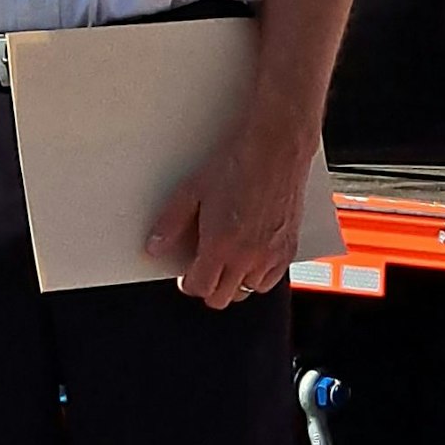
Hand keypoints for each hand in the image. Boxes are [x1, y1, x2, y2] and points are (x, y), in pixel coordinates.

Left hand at [147, 118, 311, 309]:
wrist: (275, 147)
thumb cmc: (238, 163)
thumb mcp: (192, 190)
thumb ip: (170, 223)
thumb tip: (155, 246)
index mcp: (220, 245)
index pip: (199, 287)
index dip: (188, 283)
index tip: (186, 274)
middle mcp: (247, 256)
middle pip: (222, 297)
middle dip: (209, 286)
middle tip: (204, 268)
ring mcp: (271, 254)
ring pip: (247, 291)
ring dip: (234, 281)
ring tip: (228, 259)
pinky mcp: (289, 248)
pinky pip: (270, 280)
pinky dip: (258, 275)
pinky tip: (250, 256)